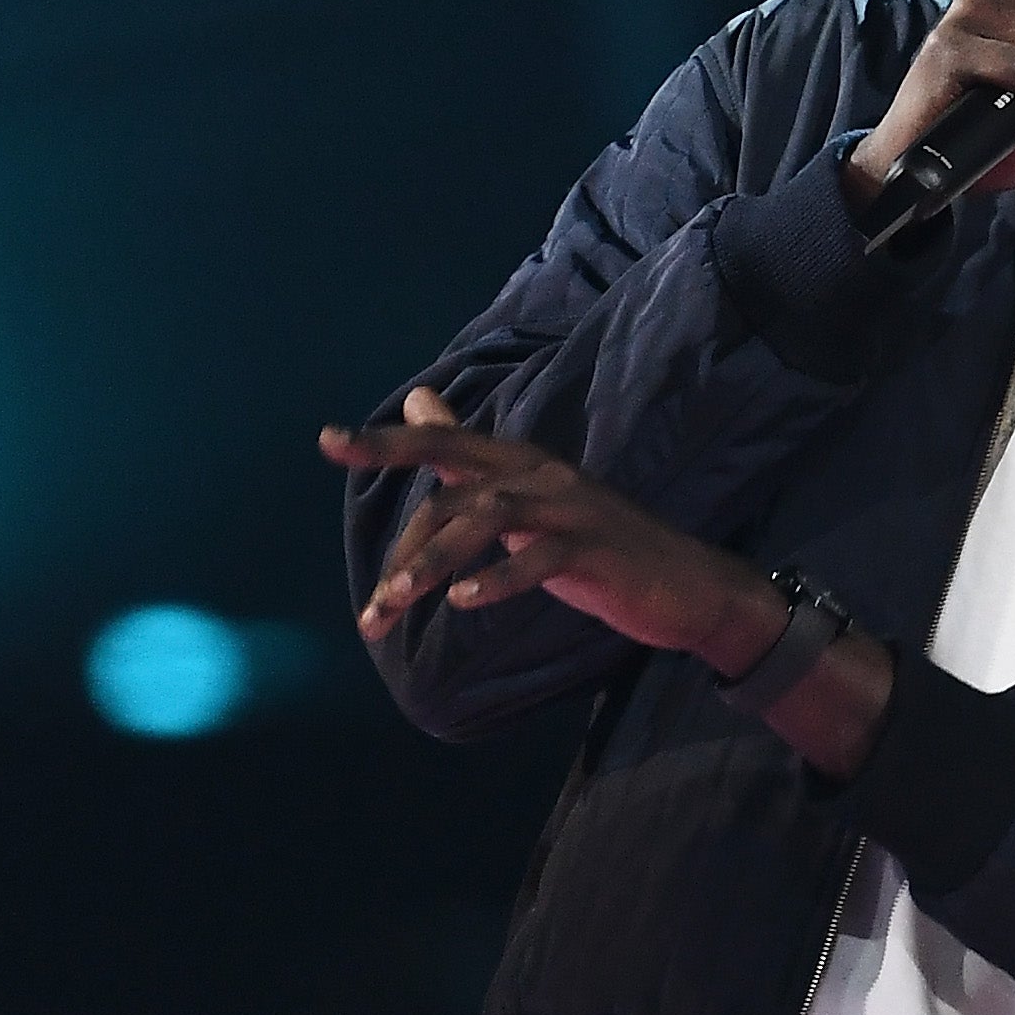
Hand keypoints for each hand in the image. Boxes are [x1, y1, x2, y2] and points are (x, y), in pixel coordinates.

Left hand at [325, 391, 786, 662]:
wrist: (686, 584)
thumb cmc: (594, 546)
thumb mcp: (523, 501)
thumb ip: (468, 459)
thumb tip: (417, 404)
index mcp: (518, 463)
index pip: (441, 445)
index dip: (385, 442)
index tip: (328, 441)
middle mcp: (540, 474)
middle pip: (456, 485)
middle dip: (404, 545)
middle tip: (372, 611)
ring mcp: (570, 509)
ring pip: (488, 520)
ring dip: (434, 563)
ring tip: (396, 606)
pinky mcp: (595, 549)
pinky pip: (540, 559)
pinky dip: (498, 578)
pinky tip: (464, 602)